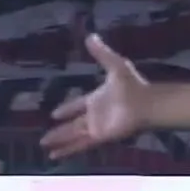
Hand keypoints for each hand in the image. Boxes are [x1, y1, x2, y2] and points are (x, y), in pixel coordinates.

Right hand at [40, 34, 147, 158]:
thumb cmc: (132, 85)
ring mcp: (96, 127)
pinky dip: (68, 150)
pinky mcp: (98, 136)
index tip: (54, 114)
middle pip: (72, 124)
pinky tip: (56, 155)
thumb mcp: (115, 65)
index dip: (67, 109)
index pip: (77, 105)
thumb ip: (102, 53)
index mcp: (96, 99)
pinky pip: (80, 144)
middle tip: (44, 137)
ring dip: (59, 141)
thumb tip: (90, 35)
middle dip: (59, 131)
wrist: (145, 103)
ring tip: (44, 147)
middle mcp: (94, 115)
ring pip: (73, 135)